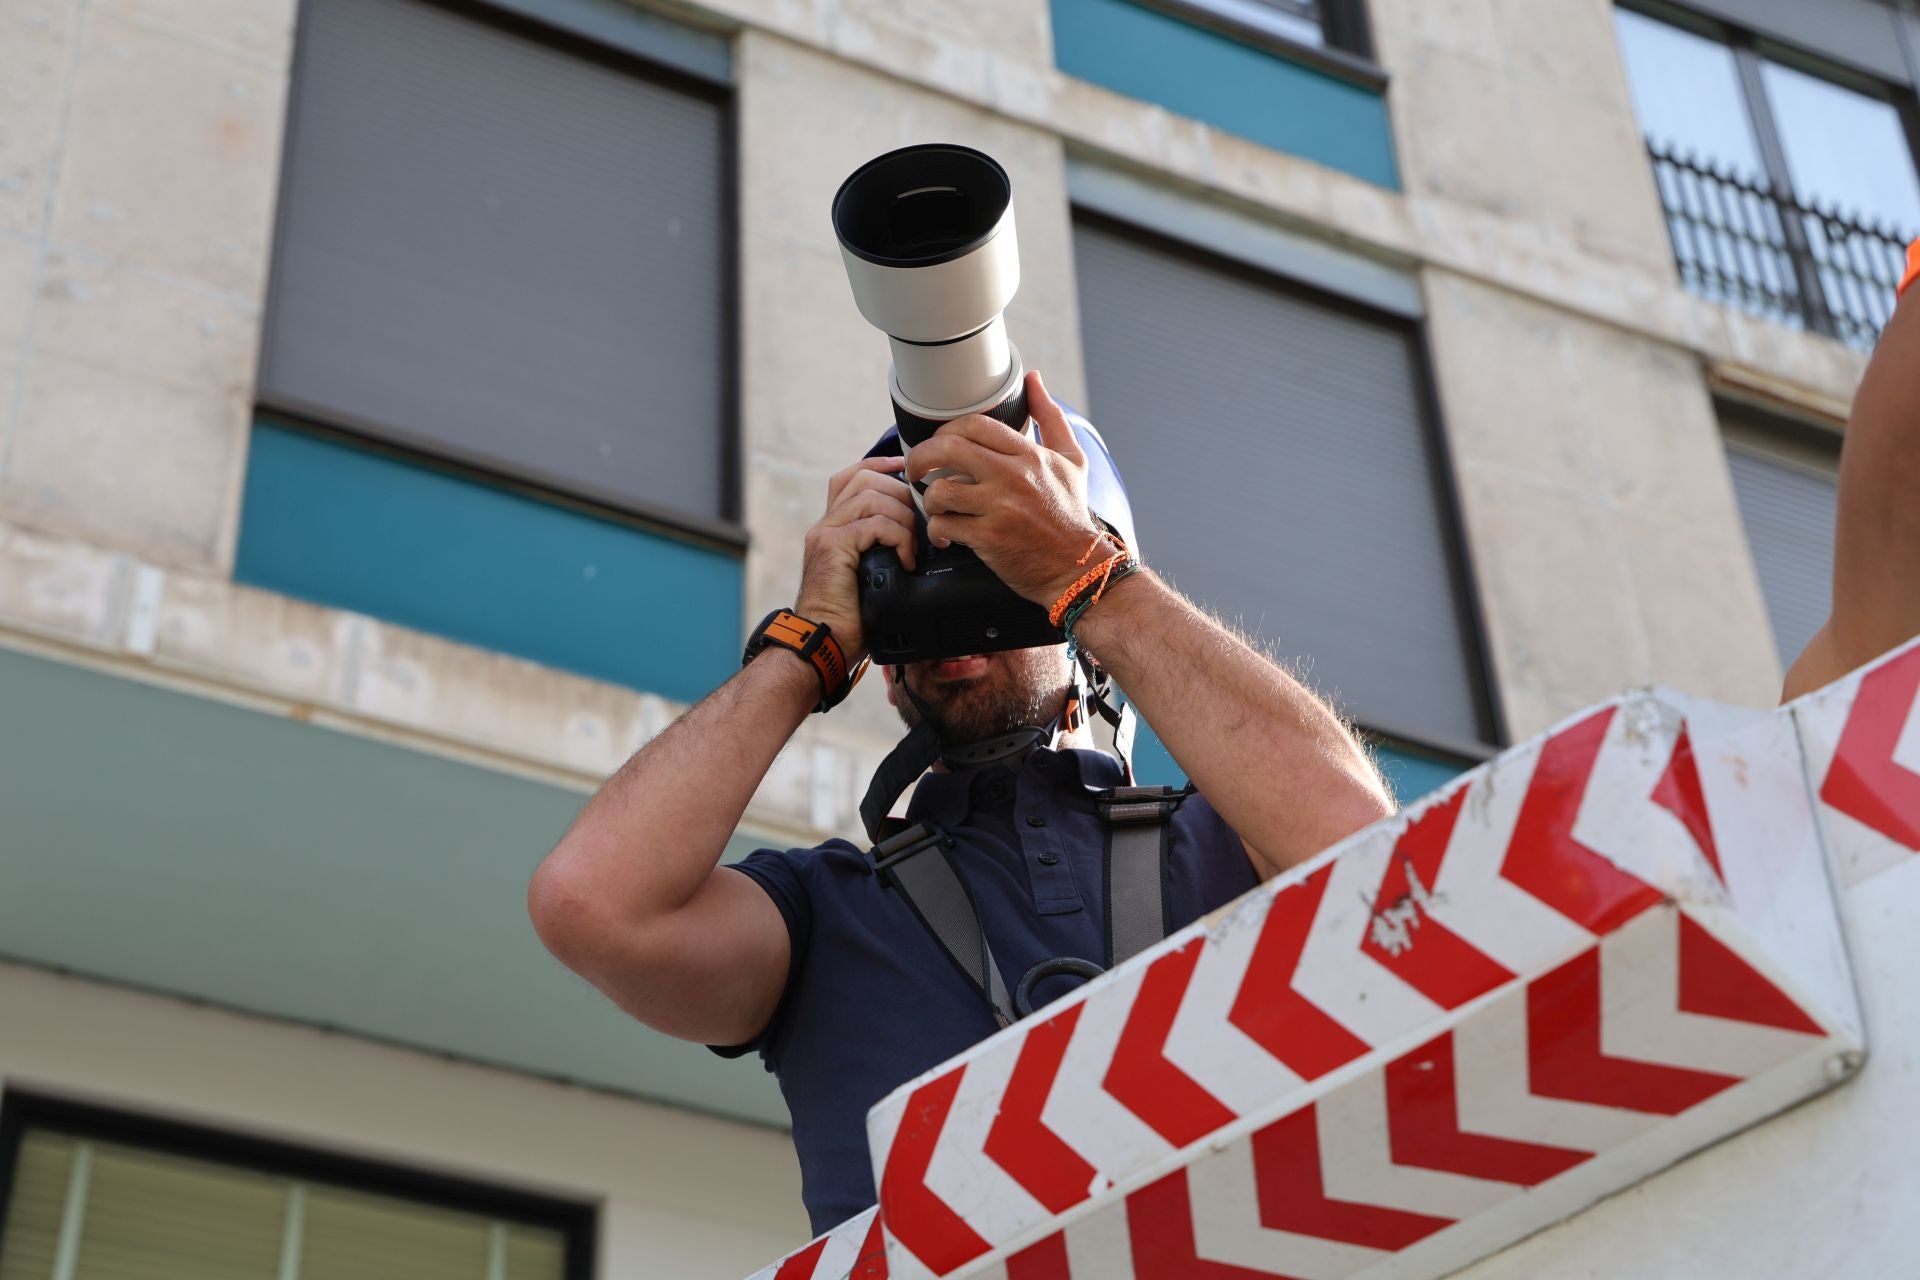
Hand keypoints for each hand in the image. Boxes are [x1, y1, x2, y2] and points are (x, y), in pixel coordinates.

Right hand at [794, 455, 917, 662]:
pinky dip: (898, 538)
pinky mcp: (831, 546)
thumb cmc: (851, 620)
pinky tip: (905, 561)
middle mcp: (825, 524)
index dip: (880, 464)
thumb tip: (918, 536)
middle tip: (919, 524)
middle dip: (900, 494)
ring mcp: (825, 533)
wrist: (824, 644)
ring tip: (912, 549)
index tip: (906, 468)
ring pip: (872, 496)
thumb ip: (881, 549)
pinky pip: (874, 523)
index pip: (852, 476)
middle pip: (864, 478)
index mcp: (832, 527)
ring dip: (903, 519)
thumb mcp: (871, 576)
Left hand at [907, 370, 1110, 605]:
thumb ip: (1050, 417)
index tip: (938, 443)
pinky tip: (946, 535)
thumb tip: (1034, 379)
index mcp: (1028, 455)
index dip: (946, 429)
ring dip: (929, 499)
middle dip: (921, 456)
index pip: (974, 424)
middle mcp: (1012, 477)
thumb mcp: (1071, 459)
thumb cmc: (1070, 513)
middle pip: (948, 448)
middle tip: (916, 469)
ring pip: (940, 490)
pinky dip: (937, 531)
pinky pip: (944, 525)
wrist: (1078, 567)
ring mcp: (999, 508)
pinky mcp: (989, 538)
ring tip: (937, 507)